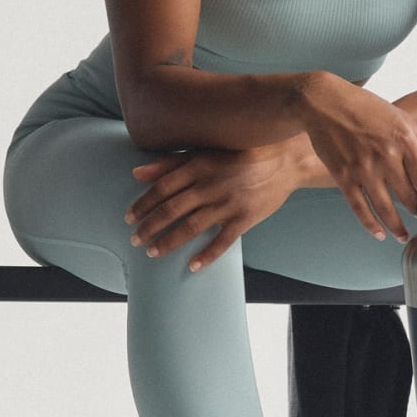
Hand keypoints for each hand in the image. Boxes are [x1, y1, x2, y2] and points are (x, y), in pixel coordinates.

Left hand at [124, 141, 301, 272]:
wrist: (287, 160)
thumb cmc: (243, 152)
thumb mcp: (206, 150)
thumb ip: (172, 162)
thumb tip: (137, 173)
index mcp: (199, 166)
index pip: (162, 188)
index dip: (143, 204)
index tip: (129, 217)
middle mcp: (210, 185)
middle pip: (171, 209)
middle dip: (149, 226)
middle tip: (134, 239)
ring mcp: (228, 203)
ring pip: (191, 227)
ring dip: (168, 242)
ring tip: (152, 252)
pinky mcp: (245, 218)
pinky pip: (222, 241)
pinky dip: (207, 255)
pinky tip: (193, 266)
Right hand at [296, 76, 416, 243]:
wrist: (324, 102)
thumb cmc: (365, 107)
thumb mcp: (402, 118)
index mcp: (404, 141)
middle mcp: (385, 157)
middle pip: (408, 197)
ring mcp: (363, 169)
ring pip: (385, 209)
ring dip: (397, 227)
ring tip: (404, 236)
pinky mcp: (343, 177)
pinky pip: (359, 209)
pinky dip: (370, 225)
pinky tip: (379, 234)